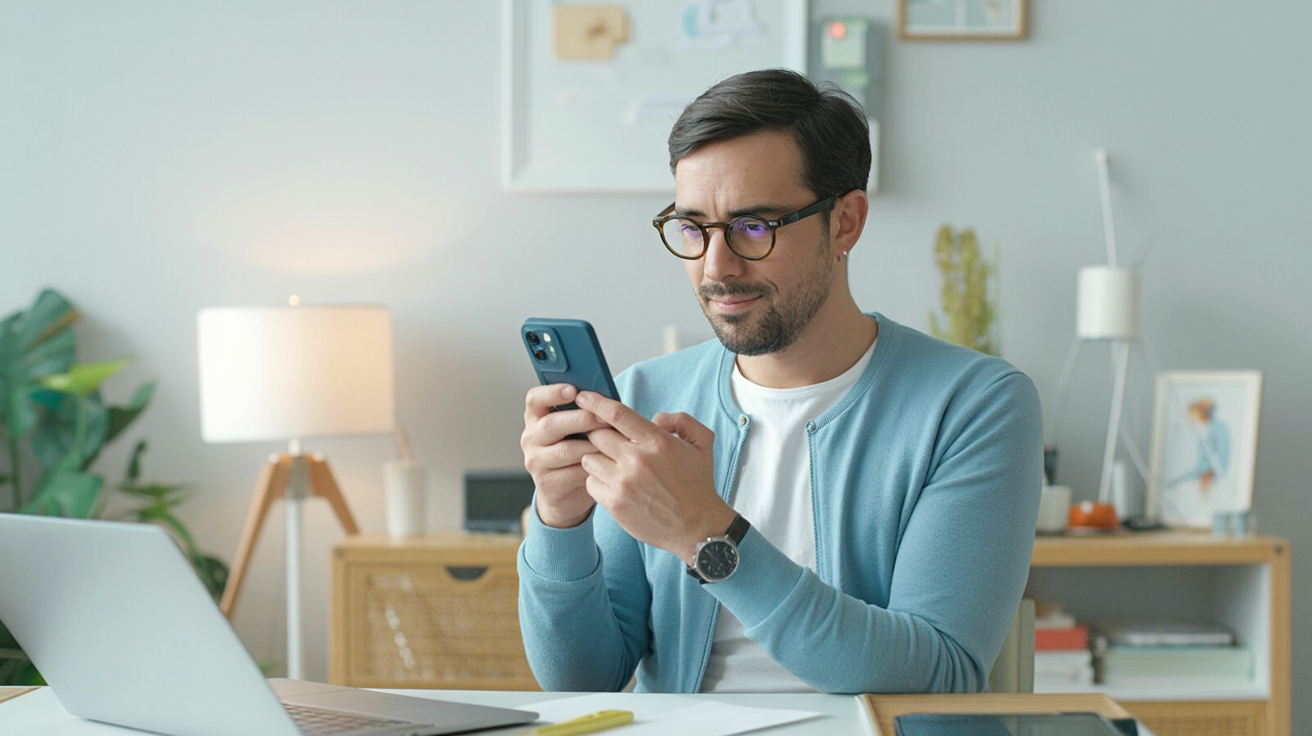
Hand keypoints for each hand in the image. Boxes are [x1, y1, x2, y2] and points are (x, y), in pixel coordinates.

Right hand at [521, 384, 611, 527]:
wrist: (567, 492)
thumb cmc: (577, 450)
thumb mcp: (576, 428)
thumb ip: (582, 411)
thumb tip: (603, 397)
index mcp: (536, 417)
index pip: (535, 399)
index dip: (552, 392)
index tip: (573, 390)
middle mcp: (530, 438)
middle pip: (551, 424)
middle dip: (581, 419)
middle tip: (604, 419)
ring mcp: (536, 462)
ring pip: (564, 450)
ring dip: (591, 446)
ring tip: (611, 444)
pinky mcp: (546, 484)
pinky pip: (572, 473)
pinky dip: (592, 468)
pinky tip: (605, 465)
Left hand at [575, 391, 735, 561]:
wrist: (698, 528)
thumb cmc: (698, 485)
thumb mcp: (702, 444)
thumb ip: (681, 421)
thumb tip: (655, 418)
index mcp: (657, 442)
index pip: (617, 414)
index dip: (596, 402)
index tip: (583, 397)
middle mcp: (637, 460)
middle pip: (597, 434)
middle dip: (599, 435)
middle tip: (608, 442)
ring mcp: (624, 483)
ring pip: (589, 458)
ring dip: (597, 459)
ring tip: (613, 466)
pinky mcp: (615, 504)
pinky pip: (590, 483)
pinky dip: (598, 482)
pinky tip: (614, 485)